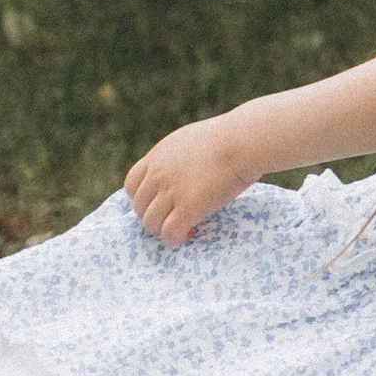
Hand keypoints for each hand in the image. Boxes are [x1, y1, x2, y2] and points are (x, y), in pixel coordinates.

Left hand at [124, 113, 259, 244]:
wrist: (243, 141)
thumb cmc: (230, 137)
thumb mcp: (192, 139)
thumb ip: (178, 155)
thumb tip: (183, 168)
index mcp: (158, 156)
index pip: (131, 185)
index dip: (143, 198)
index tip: (160, 203)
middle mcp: (158, 174)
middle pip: (139, 207)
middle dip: (155, 216)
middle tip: (176, 217)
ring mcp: (171, 191)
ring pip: (151, 223)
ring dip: (165, 228)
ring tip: (185, 227)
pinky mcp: (188, 207)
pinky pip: (169, 233)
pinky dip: (177, 237)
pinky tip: (191, 231)